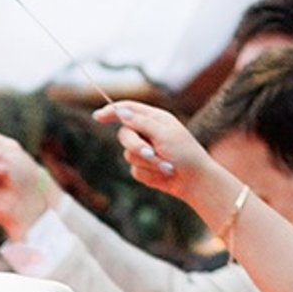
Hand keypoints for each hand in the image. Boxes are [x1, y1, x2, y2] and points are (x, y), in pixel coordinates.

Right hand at [95, 101, 215, 203]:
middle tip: (149, 153)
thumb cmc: (185, 154)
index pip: (128, 110)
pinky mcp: (143, 168)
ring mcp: (145, 151)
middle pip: (124, 134)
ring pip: (128, 155)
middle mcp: (148, 133)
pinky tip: (163, 174)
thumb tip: (120, 112)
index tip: (97, 116)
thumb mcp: (164, 134)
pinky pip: (134, 170)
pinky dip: (148, 174)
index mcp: (154, 119)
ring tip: (166, 165)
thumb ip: (141, 123)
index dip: (111, 112)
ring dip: (147, 162)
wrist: (194, 181)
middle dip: (135, 145)